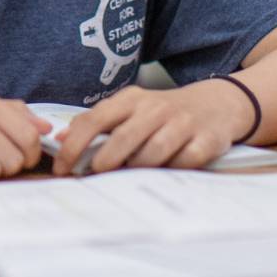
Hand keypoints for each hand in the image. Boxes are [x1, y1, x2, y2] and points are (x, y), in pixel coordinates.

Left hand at [51, 81, 253, 175]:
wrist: (217, 104)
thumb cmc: (163, 113)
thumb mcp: (129, 109)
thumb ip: (95, 122)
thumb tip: (59, 139)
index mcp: (131, 100)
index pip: (95, 119)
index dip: (74, 145)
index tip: (62, 168)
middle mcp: (156, 108)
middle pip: (123, 138)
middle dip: (104, 161)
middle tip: (94, 176)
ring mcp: (182, 124)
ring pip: (152, 153)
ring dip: (137, 169)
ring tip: (130, 177)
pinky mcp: (206, 140)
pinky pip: (183, 162)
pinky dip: (171, 171)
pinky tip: (166, 173)